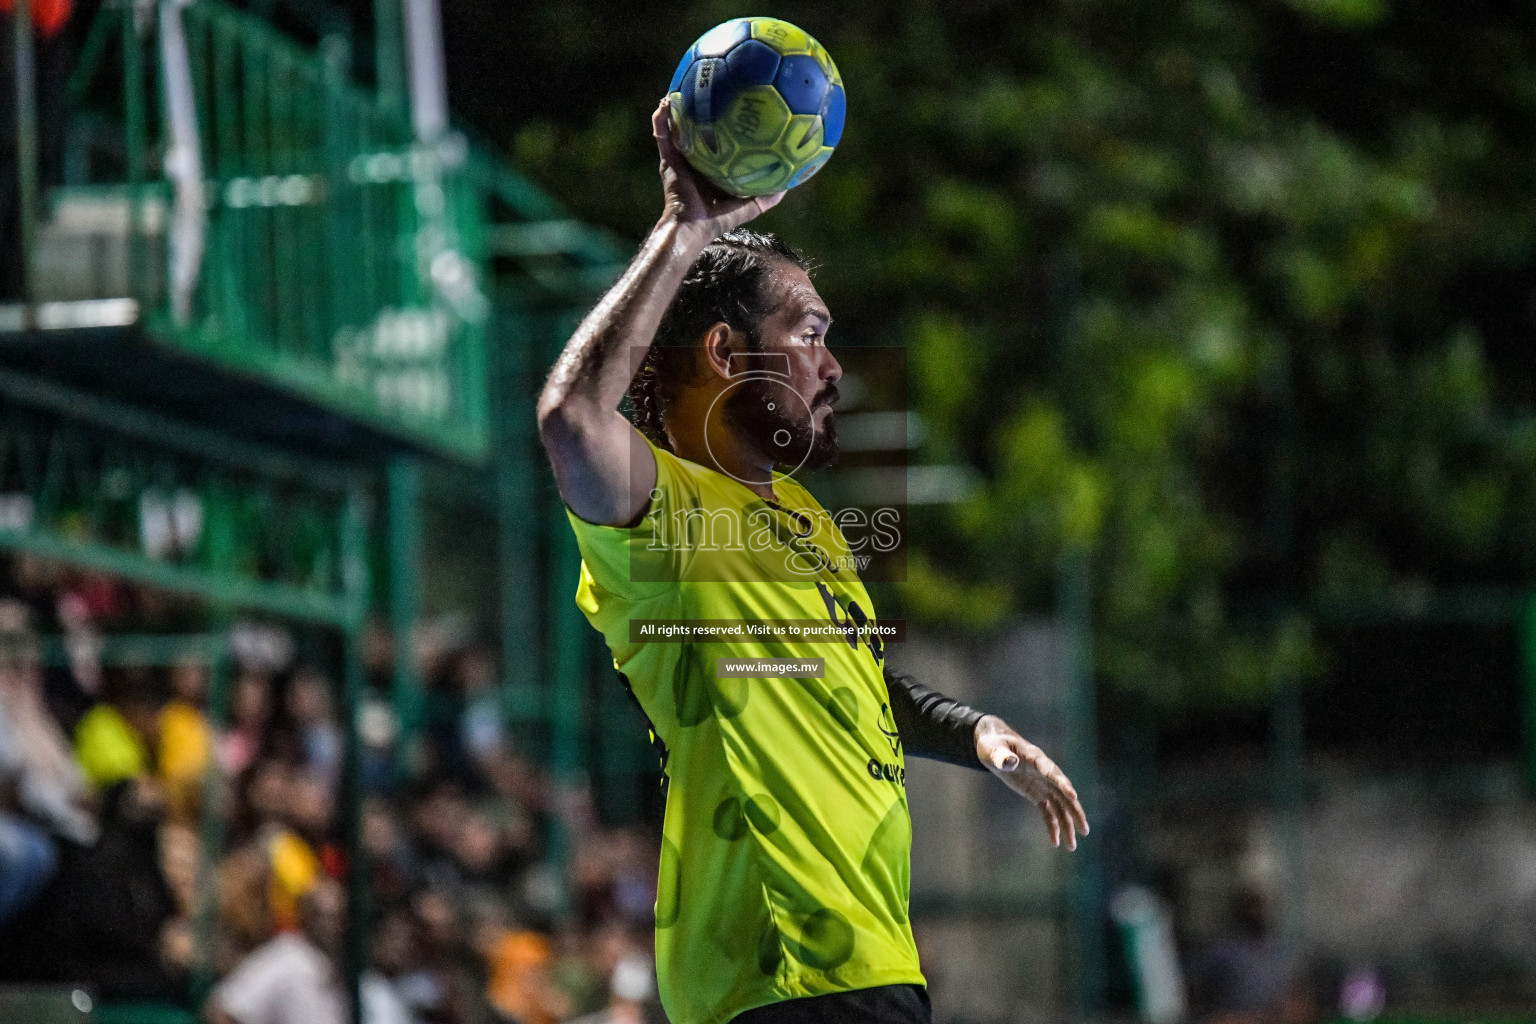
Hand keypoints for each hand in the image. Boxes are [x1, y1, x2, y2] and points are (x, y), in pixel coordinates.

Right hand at [652, 98, 783, 240]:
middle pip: (696, 133)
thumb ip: (767, 197)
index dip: (722, 130)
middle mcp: (695, 162)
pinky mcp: (667, 161)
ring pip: (676, 130)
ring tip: (678, 91)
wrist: (692, 227)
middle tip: (705, 92)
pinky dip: (661, 121)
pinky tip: (665, 105)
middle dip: (698, 114)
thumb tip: (789, 186)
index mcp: (711, 170)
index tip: (732, 109)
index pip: (718, 145)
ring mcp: (679, 160)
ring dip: (676, 111)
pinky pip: (662, 137)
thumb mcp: (749, 206)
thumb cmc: (717, 220)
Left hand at [974, 715, 1089, 850]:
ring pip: (1060, 806)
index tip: (1073, 796)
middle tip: (1085, 830)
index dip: (1062, 783)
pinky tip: (1055, 842)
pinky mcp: (1036, 793)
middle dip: (1074, 811)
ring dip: (1067, 824)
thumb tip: (1010, 762)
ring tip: (1072, 846)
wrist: (995, 744)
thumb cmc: (992, 743)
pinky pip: (1048, 811)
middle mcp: (1044, 772)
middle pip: (1063, 793)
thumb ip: (1001, 755)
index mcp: (1035, 758)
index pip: (1052, 772)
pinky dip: (1052, 825)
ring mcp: (1042, 784)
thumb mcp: (991, 748)